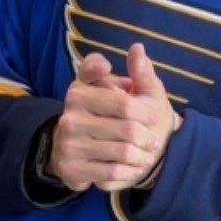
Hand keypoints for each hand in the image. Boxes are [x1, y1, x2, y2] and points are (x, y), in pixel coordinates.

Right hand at [49, 43, 178, 192]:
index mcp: (79, 91)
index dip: (145, 112)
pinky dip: (129, 171)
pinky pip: (112, 172)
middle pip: (128, 129)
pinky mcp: (71, 168)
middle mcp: (69, 115)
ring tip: (146, 154)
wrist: (82, 152)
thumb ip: (138, 71)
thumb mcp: (129, 91)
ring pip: (123, 151)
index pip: (124, 103)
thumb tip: (138, 48)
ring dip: (142, 156)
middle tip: (153, 141)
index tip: (151, 115)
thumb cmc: (113, 115)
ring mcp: (68, 142)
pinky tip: (132, 167)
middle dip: (148, 137)